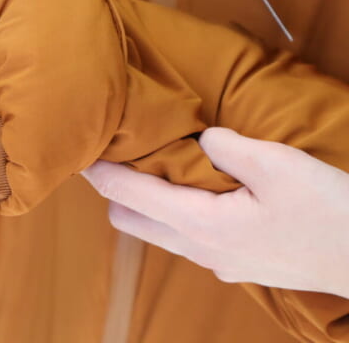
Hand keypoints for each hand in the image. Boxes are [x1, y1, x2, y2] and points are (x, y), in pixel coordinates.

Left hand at [82, 127, 348, 297]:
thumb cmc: (327, 212)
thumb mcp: (278, 165)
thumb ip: (228, 147)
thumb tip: (201, 137)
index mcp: (200, 223)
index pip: (128, 194)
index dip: (99, 172)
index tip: (77, 153)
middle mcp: (198, 248)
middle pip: (130, 218)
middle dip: (115, 187)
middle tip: (115, 153)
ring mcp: (216, 261)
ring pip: (157, 230)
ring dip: (144, 202)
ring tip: (151, 167)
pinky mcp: (235, 264)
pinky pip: (186, 237)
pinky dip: (173, 214)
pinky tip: (194, 191)